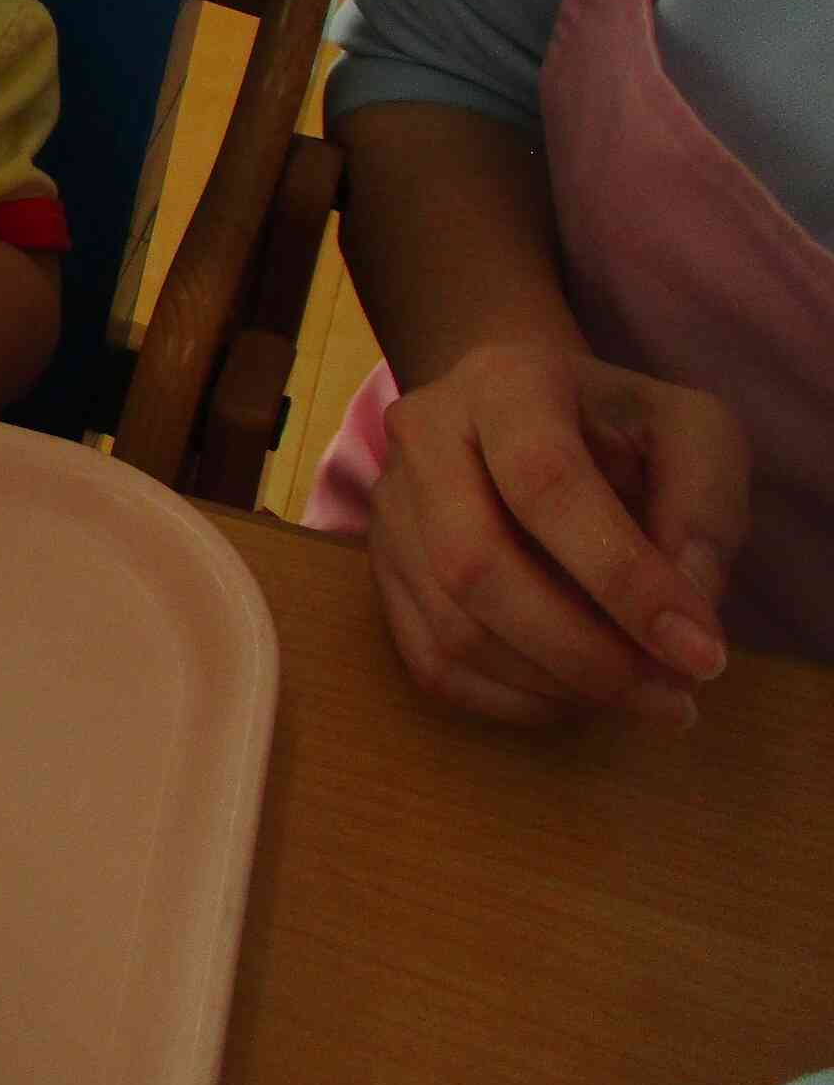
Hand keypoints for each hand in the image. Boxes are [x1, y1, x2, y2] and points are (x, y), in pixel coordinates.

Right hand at [366, 342, 749, 727]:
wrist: (522, 413)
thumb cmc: (616, 424)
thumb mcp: (692, 431)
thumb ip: (705, 508)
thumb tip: (682, 614)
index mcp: (503, 383)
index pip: (544, 482)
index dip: (622, 576)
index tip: (701, 652)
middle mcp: (423, 437)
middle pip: (474, 565)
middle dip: (581, 651)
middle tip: (670, 696)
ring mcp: (388, 508)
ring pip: (451, 628)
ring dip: (557, 685)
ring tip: (641, 699)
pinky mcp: (380, 571)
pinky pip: (431, 662)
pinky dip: (513, 701)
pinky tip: (577, 695)